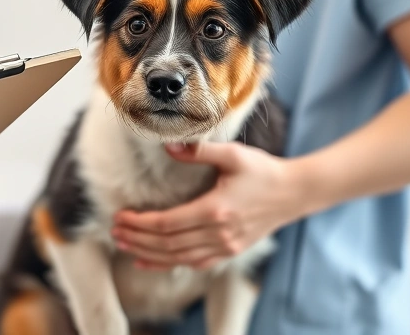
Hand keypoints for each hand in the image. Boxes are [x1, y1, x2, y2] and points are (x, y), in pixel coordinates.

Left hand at [112, 142, 306, 270]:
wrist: (294, 193)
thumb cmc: (263, 171)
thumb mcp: (232, 154)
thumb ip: (199, 151)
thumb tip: (169, 146)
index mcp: (216, 210)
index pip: (167, 223)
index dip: (140, 223)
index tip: (121, 216)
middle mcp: (219, 234)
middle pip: (167, 243)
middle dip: (137, 239)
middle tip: (114, 231)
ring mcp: (225, 247)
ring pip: (177, 257)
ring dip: (147, 253)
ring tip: (123, 245)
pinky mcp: (229, 252)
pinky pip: (192, 263)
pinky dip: (167, 264)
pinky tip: (148, 261)